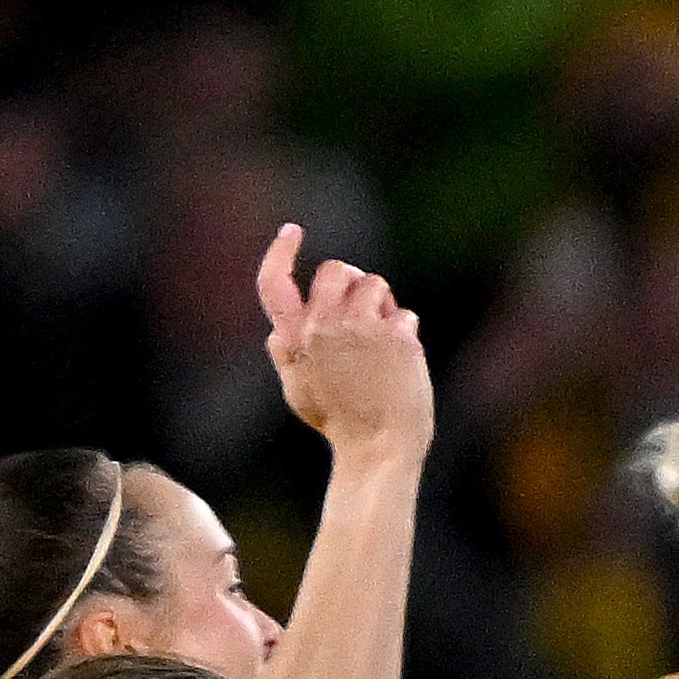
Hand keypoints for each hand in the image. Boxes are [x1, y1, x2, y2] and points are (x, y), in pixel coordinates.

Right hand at [255, 229, 431, 463]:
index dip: (280, 252)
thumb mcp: (296, 388)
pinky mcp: (396, 337)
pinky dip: (404, 330)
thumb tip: (277, 328)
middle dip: (351, 280)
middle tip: (362, 305)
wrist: (378, 446)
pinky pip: (403, 313)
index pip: (273, 282)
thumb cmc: (338, 421)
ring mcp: (361, 329)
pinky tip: (402, 359)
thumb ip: (285, 353)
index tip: (292, 231)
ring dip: (381, 303)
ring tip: (382, 337)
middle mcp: (322, 326)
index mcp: (292, 337)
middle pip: (335, 270)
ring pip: (374, 284)